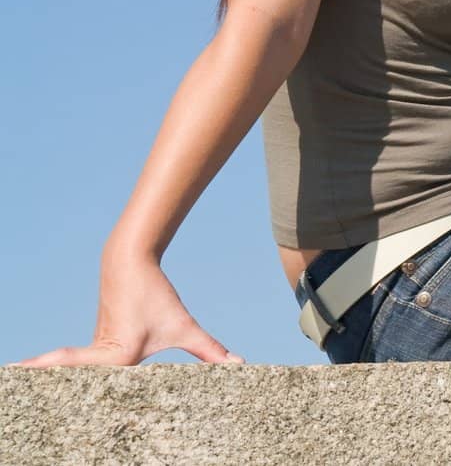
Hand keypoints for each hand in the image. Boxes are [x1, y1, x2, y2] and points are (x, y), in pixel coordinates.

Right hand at [11, 255, 242, 367]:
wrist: (130, 261)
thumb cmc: (156, 295)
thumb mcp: (184, 325)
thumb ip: (209, 349)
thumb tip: (239, 364)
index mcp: (116, 356)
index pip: (83, 374)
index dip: (52, 373)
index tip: (22, 371)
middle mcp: (98, 355)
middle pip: (68, 377)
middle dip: (43, 379)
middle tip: (13, 377)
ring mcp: (92, 348)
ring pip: (70, 371)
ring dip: (45, 377)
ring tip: (16, 379)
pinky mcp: (94, 342)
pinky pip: (75, 363)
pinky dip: (56, 371)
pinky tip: (39, 377)